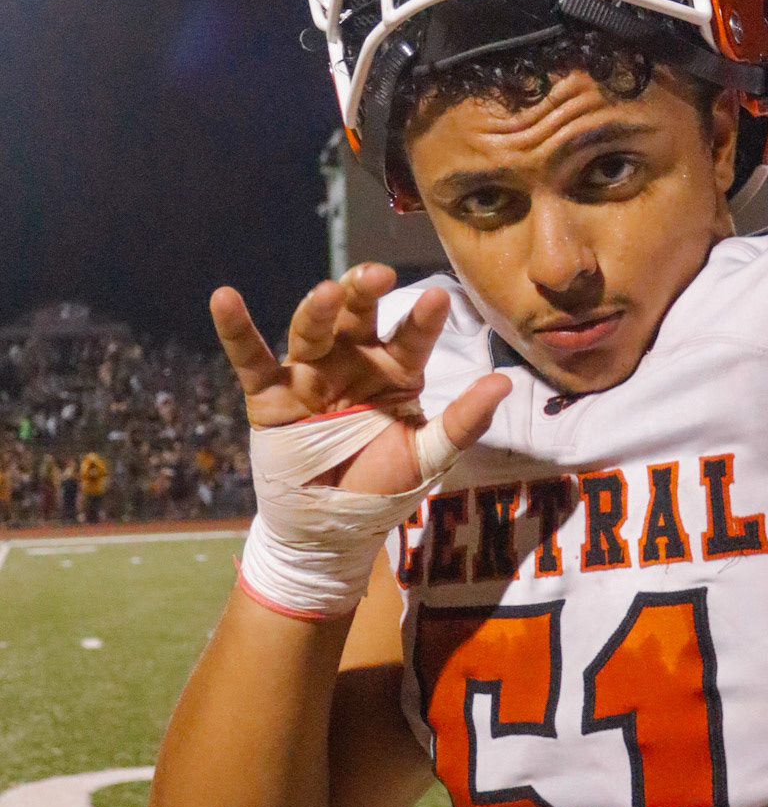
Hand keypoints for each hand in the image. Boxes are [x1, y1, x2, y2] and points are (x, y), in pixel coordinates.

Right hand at [211, 264, 509, 494]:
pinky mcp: (270, 393)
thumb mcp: (427, 457)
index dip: (422, 319)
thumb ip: (462, 421)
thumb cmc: (382, 486)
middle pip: (359, 316)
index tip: (439, 300)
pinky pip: (251, 357)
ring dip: (318, 309)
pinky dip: (235, 328)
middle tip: (379, 275)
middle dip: (366, 292)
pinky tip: (224, 297)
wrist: (330, 531)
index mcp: (396, 370)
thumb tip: (505, 382)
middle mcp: (353, 361)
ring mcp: (310, 373)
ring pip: (312, 330)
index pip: (412, 336)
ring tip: (326, 294)